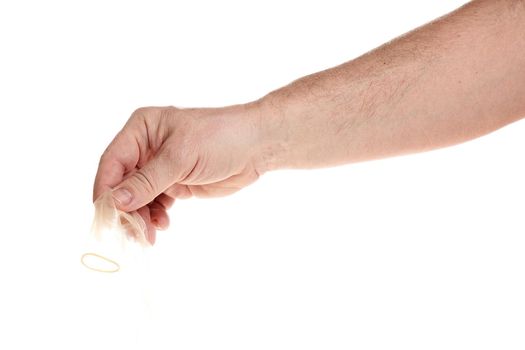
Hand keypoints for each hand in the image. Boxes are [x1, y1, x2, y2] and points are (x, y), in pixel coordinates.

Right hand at [93, 103, 265, 243]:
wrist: (255, 146)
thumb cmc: (220, 138)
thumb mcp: (180, 157)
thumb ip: (147, 181)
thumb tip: (115, 202)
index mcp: (141, 129)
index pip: (112, 162)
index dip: (106, 190)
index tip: (106, 217)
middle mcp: (146, 147)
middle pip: (123, 183)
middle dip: (126, 210)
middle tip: (131, 233)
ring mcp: (160, 167)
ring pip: (138, 197)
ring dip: (141, 217)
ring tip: (148, 236)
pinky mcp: (175, 183)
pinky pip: (156, 203)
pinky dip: (156, 216)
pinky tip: (162, 226)